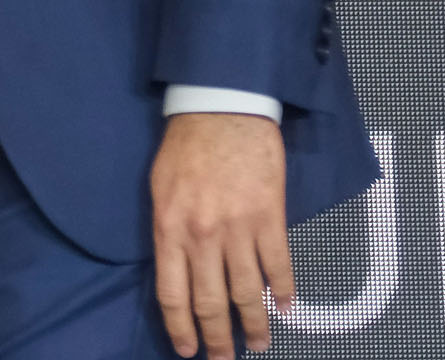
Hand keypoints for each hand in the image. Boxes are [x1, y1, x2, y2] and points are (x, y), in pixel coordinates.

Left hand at [151, 112, 294, 358]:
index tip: (188, 350)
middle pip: (211, 303)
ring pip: (248, 293)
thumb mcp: (159, 188)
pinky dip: (283, 291)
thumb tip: (176, 270)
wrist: (221, 109)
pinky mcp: (270, 218)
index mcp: (170, 229)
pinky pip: (279, 266)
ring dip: (255, 325)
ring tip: (258, 343)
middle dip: (218, 339)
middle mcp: (202, 236)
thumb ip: (168, 231)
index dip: (181, 328)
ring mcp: (238, 229)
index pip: (173, 294)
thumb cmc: (185, 146)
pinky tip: (285, 308)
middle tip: (224, 359)